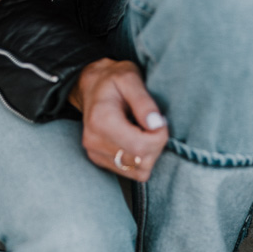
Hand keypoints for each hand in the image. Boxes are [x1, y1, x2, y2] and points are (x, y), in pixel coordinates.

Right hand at [70, 59, 168, 181]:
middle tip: (153, 124)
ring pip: (139, 170)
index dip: (159, 137)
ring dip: (150, 154)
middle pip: (141, 161)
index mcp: (101, 121)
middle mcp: (94, 142)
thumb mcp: (130, 78)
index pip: (139, 147)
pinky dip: (141, 160)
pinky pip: (132, 173)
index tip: (160, 121)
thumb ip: (143, 101)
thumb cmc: (113, 80)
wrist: (92, 86)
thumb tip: (156, 125)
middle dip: (156, 145)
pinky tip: (138, 141)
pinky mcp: (100, 161)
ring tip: (144, 132)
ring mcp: (95, 154)